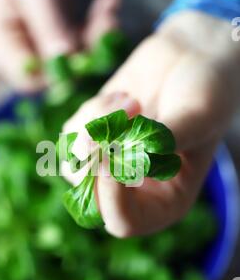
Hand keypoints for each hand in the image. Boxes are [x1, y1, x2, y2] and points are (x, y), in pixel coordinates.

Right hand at [0, 0, 120, 90]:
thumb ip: (49, 26)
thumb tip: (66, 59)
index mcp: (1, 41)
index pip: (27, 78)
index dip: (55, 76)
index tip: (84, 58)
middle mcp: (20, 49)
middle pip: (56, 72)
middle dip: (86, 52)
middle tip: (109, 24)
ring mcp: (41, 45)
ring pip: (76, 59)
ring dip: (97, 36)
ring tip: (109, 6)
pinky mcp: (60, 38)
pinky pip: (84, 42)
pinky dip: (99, 26)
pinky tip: (109, 1)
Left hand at [63, 11, 239, 236]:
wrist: (193, 58)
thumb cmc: (208, 92)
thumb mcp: (197, 117)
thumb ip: (163, 140)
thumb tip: (124, 157)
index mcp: (165, 201)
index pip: (123, 222)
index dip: (110, 195)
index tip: (112, 153)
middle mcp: (134, 189)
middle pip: (89, 197)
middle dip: (95, 157)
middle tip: (114, 121)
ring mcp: (111, 163)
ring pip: (75, 164)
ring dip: (96, 127)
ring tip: (132, 102)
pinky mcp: (94, 137)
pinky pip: (70, 135)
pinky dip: (92, 112)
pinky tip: (121, 98)